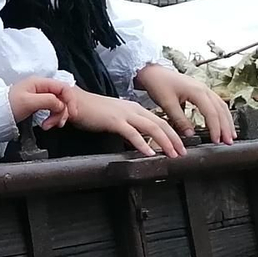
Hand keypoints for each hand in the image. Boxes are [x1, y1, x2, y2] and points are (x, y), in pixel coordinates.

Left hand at [9, 75, 73, 128]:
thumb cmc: (10, 105)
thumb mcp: (29, 102)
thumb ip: (48, 101)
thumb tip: (61, 105)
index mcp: (40, 82)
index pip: (63, 88)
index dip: (70, 100)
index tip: (72, 114)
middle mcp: (42, 87)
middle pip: (62, 97)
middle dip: (62, 112)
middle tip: (57, 124)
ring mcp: (40, 96)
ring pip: (58, 105)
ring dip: (57, 117)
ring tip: (48, 127)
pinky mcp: (38, 104)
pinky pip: (51, 110)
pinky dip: (52, 118)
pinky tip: (47, 125)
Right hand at [64, 90, 188, 157]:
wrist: (74, 102)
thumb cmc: (91, 111)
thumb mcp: (114, 118)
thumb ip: (127, 127)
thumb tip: (137, 141)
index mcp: (134, 108)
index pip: (159, 121)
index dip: (172, 133)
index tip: (180, 145)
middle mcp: (133, 109)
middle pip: (161, 124)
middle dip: (175, 139)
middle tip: (183, 153)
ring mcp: (124, 115)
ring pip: (152, 128)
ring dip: (165, 142)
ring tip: (173, 154)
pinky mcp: (114, 121)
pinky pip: (132, 134)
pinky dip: (143, 144)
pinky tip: (149, 153)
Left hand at [135, 64, 235, 145]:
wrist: (153, 72)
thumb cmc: (158, 84)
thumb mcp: (167, 104)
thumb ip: (179, 120)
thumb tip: (190, 134)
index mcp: (197, 91)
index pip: (211, 113)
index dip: (215, 128)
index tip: (216, 141)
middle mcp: (204, 89)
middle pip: (221, 110)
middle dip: (226, 127)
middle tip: (228, 142)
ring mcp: (204, 89)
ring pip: (221, 106)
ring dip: (227, 121)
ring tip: (230, 135)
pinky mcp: (201, 91)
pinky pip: (216, 103)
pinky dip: (221, 114)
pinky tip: (222, 123)